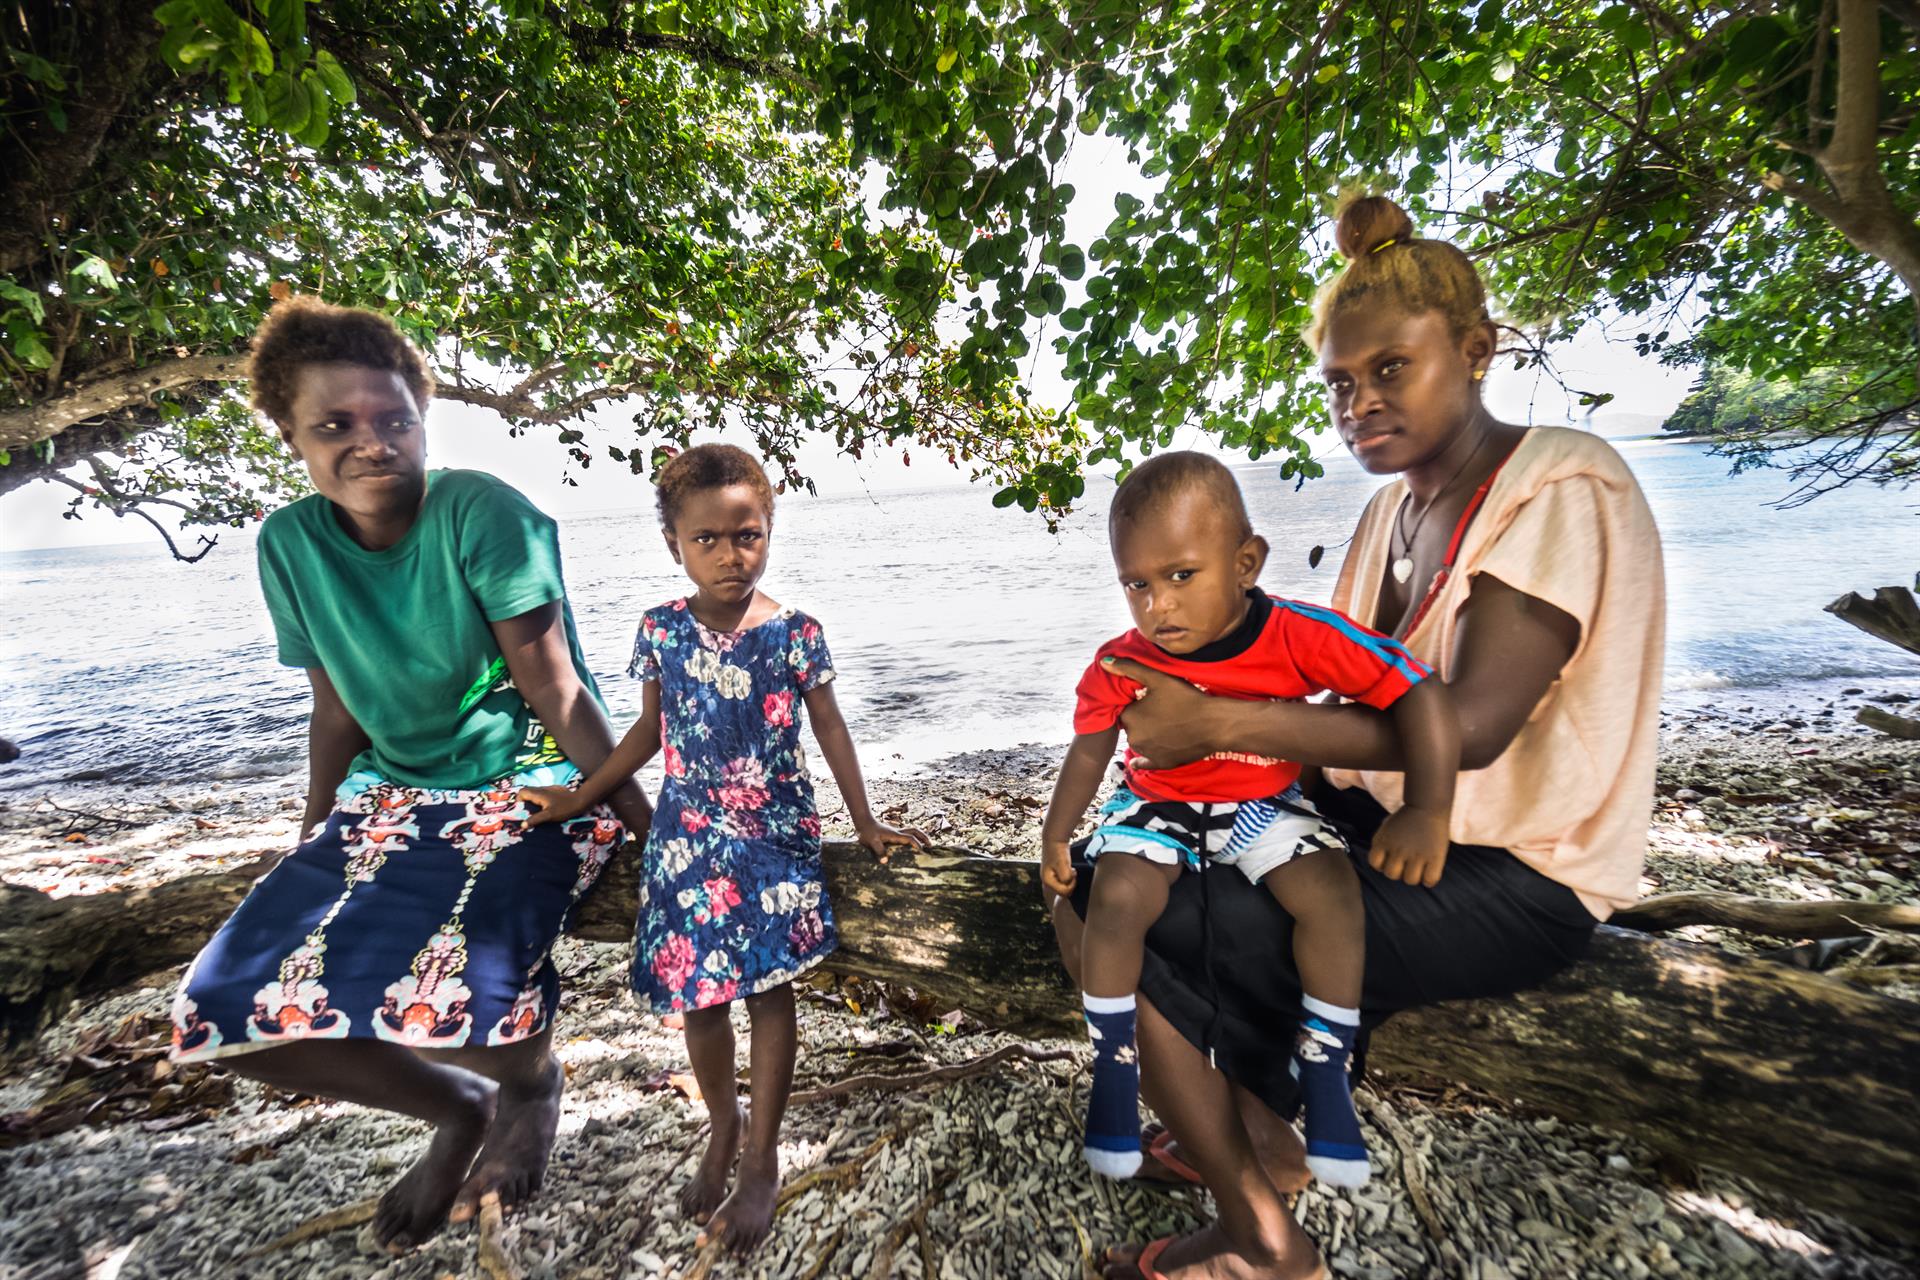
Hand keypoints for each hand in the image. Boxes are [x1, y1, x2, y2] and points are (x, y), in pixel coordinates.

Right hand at [518, 785, 583, 827]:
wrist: (580, 801)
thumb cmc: (564, 808)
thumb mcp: (549, 815)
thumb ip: (535, 819)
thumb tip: (522, 825)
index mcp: (538, 793)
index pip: (522, 792)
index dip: (519, 800)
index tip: (522, 810)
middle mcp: (542, 789)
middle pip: (527, 792)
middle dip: (525, 801)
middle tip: (527, 812)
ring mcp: (548, 789)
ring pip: (535, 793)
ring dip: (533, 801)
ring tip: (535, 812)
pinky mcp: (554, 791)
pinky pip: (542, 794)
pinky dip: (540, 800)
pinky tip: (545, 808)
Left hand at [855, 818, 927, 864]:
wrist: (863, 822)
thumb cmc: (867, 833)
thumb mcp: (872, 843)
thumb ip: (879, 851)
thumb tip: (885, 862)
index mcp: (894, 835)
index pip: (910, 838)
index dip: (916, 844)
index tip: (922, 851)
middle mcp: (897, 832)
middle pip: (915, 831)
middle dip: (923, 837)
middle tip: (930, 845)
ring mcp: (895, 832)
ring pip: (912, 831)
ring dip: (920, 836)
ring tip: (925, 844)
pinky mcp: (893, 833)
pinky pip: (906, 834)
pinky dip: (913, 837)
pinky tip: (911, 845)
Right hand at [1041, 839, 1077, 896]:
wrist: (1054, 839)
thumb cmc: (1058, 851)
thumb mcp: (1063, 864)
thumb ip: (1066, 877)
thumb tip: (1068, 883)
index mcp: (1047, 881)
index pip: (1063, 892)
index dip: (1071, 885)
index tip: (1073, 872)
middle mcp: (1047, 881)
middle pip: (1063, 891)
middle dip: (1070, 884)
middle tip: (1073, 871)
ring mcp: (1050, 878)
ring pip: (1064, 887)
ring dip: (1070, 880)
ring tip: (1071, 869)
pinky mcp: (1054, 874)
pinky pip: (1063, 882)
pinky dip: (1068, 877)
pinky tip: (1069, 869)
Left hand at [1101, 657, 1226, 769]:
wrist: (1213, 724)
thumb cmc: (1186, 698)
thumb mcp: (1157, 678)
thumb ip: (1130, 668)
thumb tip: (1104, 661)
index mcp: (1129, 717)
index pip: (1126, 709)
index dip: (1137, 703)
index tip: (1151, 699)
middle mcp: (1133, 738)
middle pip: (1133, 725)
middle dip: (1142, 719)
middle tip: (1161, 710)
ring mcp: (1146, 753)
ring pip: (1140, 740)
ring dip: (1147, 734)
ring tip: (1166, 723)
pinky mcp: (1160, 763)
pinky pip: (1144, 762)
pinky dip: (1143, 758)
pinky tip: (1138, 760)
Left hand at [1368, 805, 1450, 886]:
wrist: (1427, 804)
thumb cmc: (1407, 817)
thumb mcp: (1386, 827)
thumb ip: (1381, 844)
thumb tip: (1382, 865)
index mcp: (1383, 842)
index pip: (1375, 864)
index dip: (1383, 864)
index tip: (1392, 857)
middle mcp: (1397, 850)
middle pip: (1392, 874)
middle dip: (1398, 871)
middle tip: (1407, 863)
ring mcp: (1416, 854)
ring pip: (1410, 880)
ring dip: (1414, 876)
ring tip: (1419, 867)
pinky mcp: (1434, 857)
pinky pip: (1429, 880)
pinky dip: (1429, 879)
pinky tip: (1430, 869)